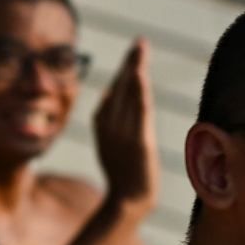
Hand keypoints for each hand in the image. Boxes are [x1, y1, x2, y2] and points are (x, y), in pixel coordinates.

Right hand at [91, 38, 157, 208]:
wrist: (128, 201)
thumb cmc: (124, 176)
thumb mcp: (112, 143)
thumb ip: (111, 119)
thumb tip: (107, 94)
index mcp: (103, 124)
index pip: (115, 91)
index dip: (125, 70)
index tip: (135, 52)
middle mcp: (111, 125)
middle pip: (121, 88)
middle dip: (130, 63)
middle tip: (140, 42)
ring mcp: (123, 133)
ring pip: (130, 96)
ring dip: (135, 70)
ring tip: (141, 50)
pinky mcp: (138, 142)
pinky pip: (139, 112)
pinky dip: (139, 92)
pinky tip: (140, 75)